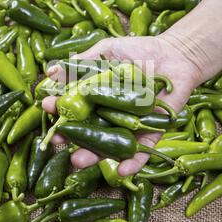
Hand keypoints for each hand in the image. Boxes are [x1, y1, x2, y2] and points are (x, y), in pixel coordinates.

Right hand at [42, 35, 202, 175]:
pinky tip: (123, 171)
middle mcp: (109, 115)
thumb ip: (82, 61)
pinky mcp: (151, 134)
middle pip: (86, 131)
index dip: (59, 109)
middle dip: (71, 138)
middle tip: (58, 141)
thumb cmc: (139, 50)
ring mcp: (129, 126)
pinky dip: (133, 163)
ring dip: (94, 156)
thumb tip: (51, 71)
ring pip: (109, 146)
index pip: (73, 107)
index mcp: (96, 98)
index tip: (47, 107)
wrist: (175, 54)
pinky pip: (142, 152)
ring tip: (79, 161)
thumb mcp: (108, 51)